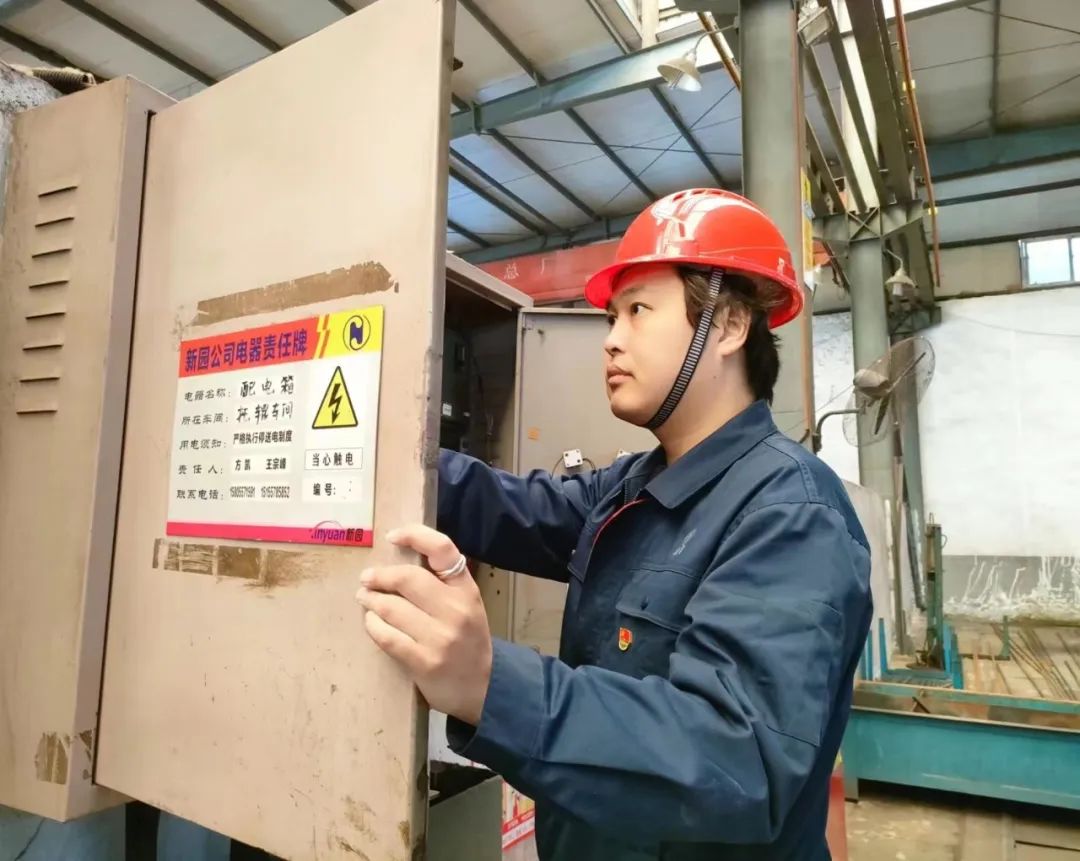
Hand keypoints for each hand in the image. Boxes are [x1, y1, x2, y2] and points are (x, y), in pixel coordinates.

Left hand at [356, 524, 492, 725]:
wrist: (483, 688)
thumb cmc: (468, 642)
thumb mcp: (467, 606)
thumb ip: (443, 584)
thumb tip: (399, 561)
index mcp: (467, 590)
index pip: (443, 549)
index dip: (415, 536)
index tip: (393, 537)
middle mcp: (455, 610)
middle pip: (408, 578)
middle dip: (380, 576)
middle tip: (367, 579)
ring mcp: (440, 637)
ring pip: (392, 607)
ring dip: (371, 600)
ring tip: (365, 599)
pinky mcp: (424, 662)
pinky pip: (387, 636)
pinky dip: (373, 625)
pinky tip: (372, 622)